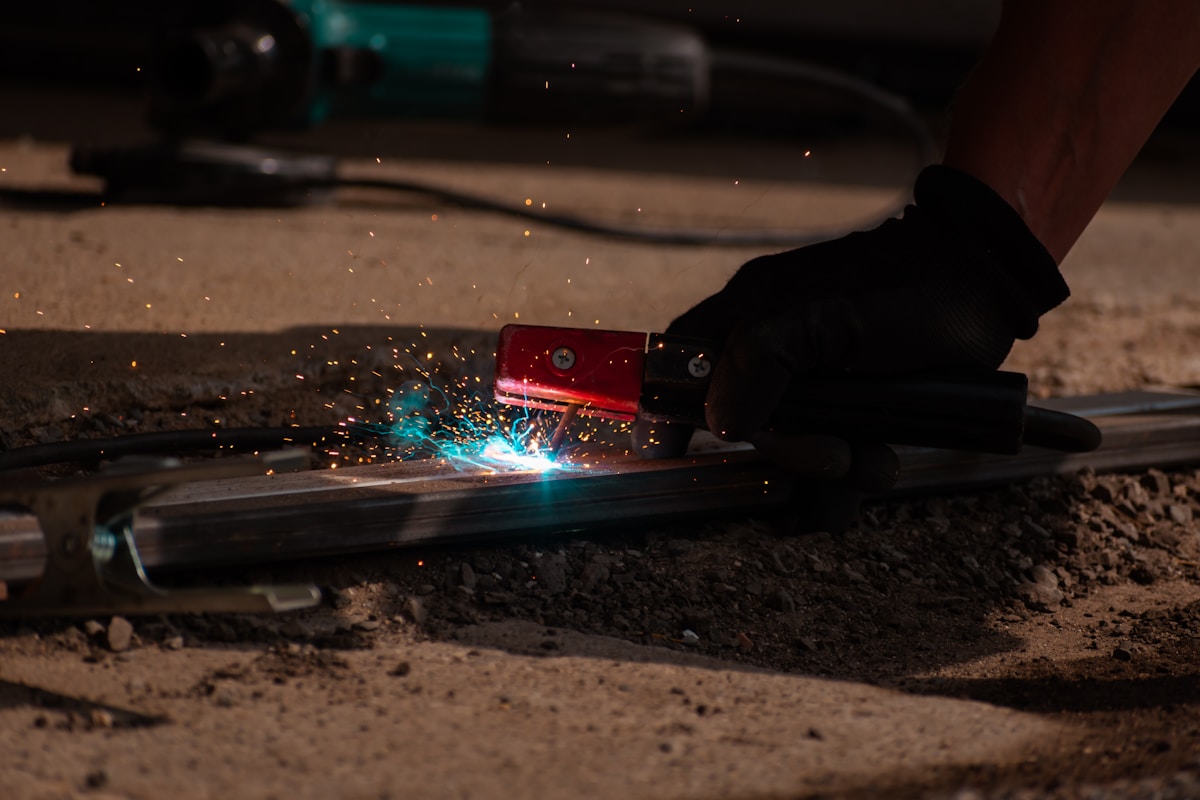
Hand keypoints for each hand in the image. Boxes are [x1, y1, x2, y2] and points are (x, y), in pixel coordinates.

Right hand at [633, 166, 1068, 473]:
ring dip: (829, 471)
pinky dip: (853, 473)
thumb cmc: (910, 290)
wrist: (988, 284)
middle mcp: (771, 351)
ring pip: (791, 449)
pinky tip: (881, 465)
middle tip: (837, 455)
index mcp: (749, 315)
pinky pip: (832, 454)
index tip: (661, 455)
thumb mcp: (828, 317)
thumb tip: (721, 423)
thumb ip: (761, 360)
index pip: (679, 366)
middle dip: (788, 452)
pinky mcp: (851, 406)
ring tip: (873, 462)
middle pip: (744, 426)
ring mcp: (812, 382)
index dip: (666, 413)